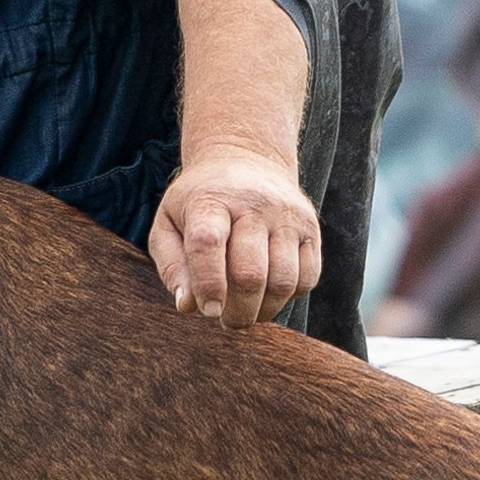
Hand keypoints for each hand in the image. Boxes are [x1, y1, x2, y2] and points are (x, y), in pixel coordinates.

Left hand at [150, 142, 321, 327]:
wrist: (247, 159)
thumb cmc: (200, 202)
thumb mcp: (169, 223)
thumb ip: (171, 266)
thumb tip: (187, 305)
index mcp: (210, 200)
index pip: (208, 243)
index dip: (208, 284)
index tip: (209, 311)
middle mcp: (253, 204)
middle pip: (250, 273)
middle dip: (238, 311)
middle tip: (227, 319)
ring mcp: (287, 216)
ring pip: (283, 281)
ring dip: (264, 310)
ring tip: (247, 312)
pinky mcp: (310, 228)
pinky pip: (307, 278)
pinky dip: (288, 298)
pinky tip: (269, 295)